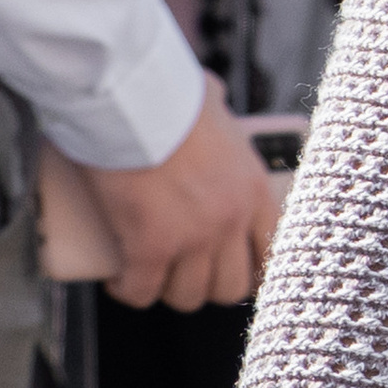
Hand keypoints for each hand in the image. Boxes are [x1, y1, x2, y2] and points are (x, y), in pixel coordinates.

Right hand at [84, 75, 282, 312]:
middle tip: (181, 270)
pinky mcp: (150, 247)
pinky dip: (127, 289)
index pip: (271, 252)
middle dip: (204, 284)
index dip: (250, 270)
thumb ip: (221, 114)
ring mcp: (193, 237)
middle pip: (229, 286)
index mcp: (252, 189)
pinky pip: (141, 290)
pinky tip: (117, 279)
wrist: (132, 99)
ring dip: (165, 288)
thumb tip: (213, 98)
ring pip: (187, 295)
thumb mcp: (213, 105)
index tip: (228, 270)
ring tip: (148, 273)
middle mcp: (231, 219)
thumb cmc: (167, 92)